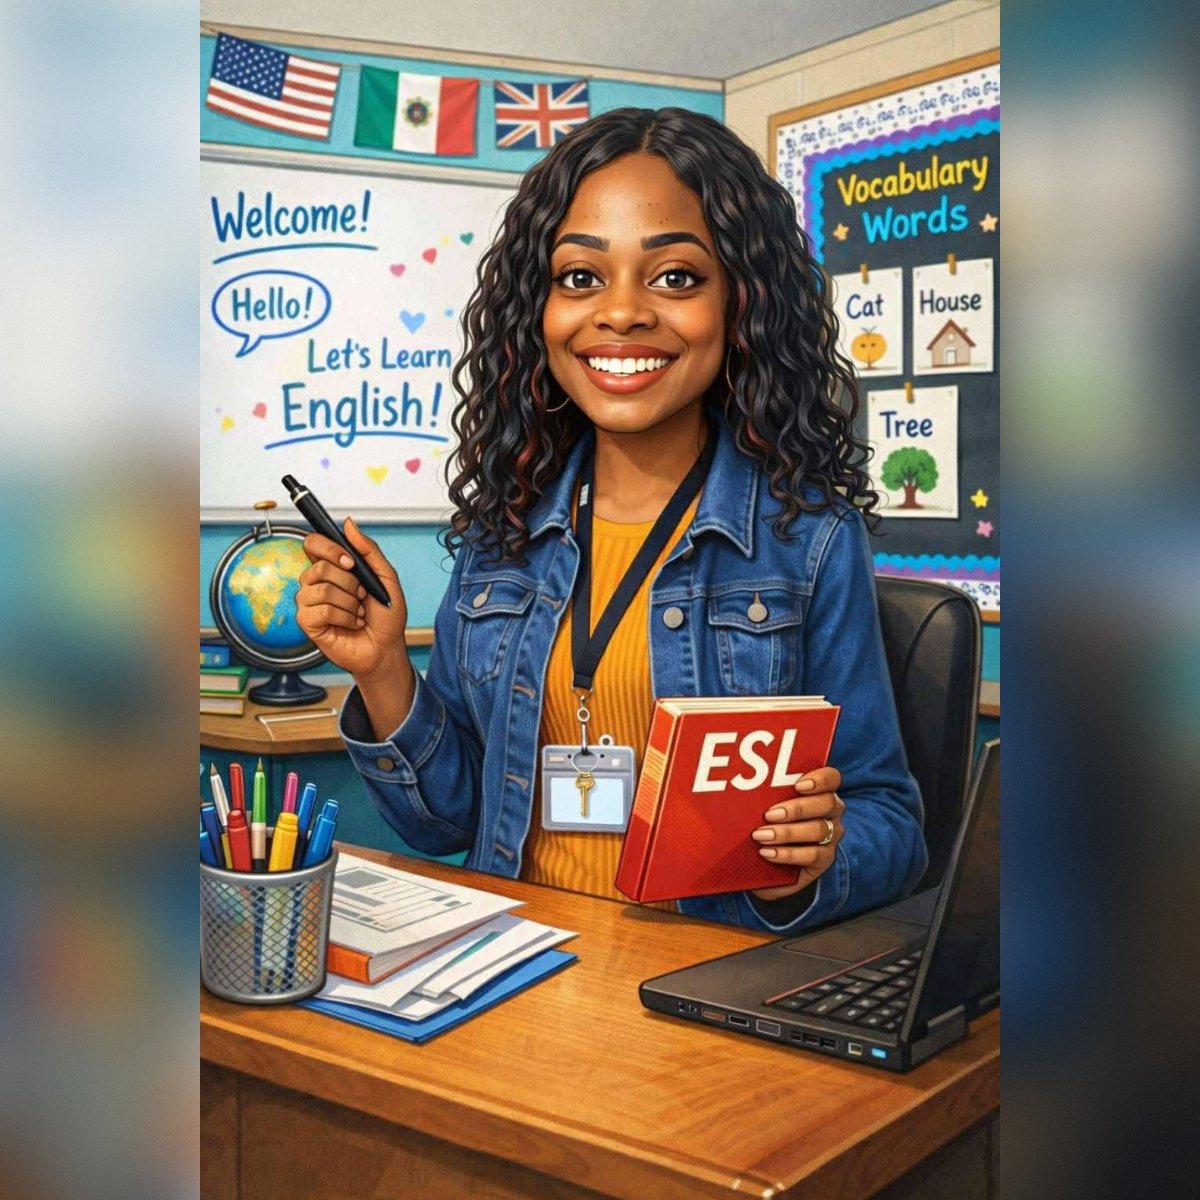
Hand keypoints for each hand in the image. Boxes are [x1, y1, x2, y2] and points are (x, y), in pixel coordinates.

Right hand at [296, 517, 408, 679]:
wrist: (387, 647)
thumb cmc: (385, 614)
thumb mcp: (386, 577)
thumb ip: (368, 549)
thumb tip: (349, 523)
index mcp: (332, 567)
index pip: (313, 544)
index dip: (328, 548)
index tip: (350, 562)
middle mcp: (317, 582)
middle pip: (318, 567)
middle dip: (349, 582)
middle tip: (362, 596)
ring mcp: (310, 602)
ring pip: (321, 589)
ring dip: (349, 602)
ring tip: (358, 612)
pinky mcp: (308, 623)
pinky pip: (321, 611)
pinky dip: (344, 617)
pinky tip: (351, 623)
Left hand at [749, 767, 844, 900]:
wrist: (764, 865)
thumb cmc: (761, 822)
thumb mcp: (760, 806)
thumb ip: (758, 793)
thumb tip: (729, 784)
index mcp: (819, 790)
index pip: (831, 778)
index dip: (820, 779)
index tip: (798, 785)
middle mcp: (830, 812)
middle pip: (828, 803)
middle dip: (797, 808)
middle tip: (769, 814)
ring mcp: (831, 836)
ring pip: (819, 829)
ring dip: (788, 832)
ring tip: (761, 836)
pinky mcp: (825, 859)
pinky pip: (813, 855)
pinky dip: (788, 854)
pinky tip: (768, 853)